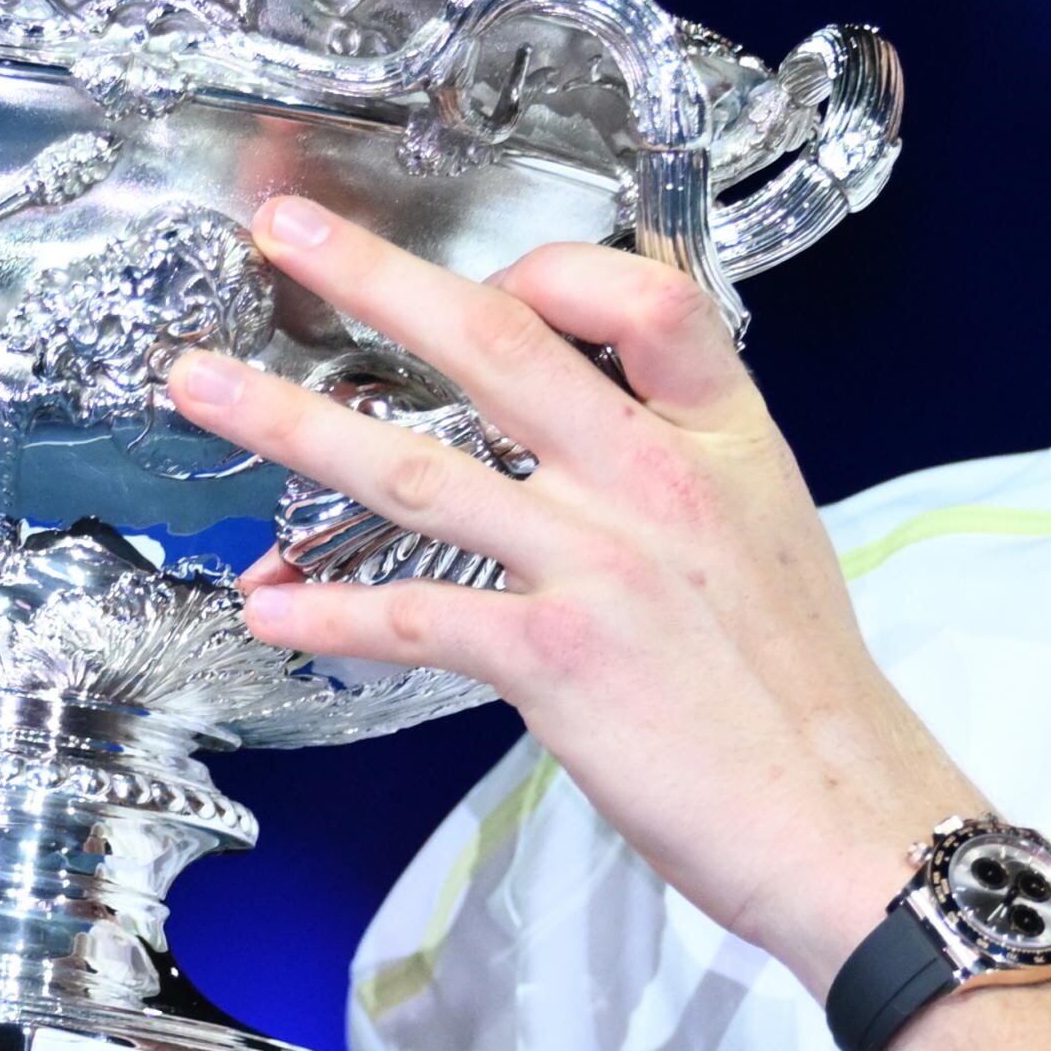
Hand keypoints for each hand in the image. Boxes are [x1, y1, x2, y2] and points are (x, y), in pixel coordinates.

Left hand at [168, 199, 967, 989]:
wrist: (846, 818)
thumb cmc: (807, 694)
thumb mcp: (772, 530)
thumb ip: (683, 466)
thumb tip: (592, 439)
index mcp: (722, 438)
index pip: (640, 296)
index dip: (553, 266)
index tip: (485, 273)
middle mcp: (654, 481)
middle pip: (495, 344)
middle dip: (374, 278)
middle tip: (287, 231)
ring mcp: (600, 564)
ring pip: (416, 470)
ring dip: (291, 425)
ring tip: (204, 388)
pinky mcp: (556, 658)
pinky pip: (412, 617)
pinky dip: (328, 613)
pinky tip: (271, 606)